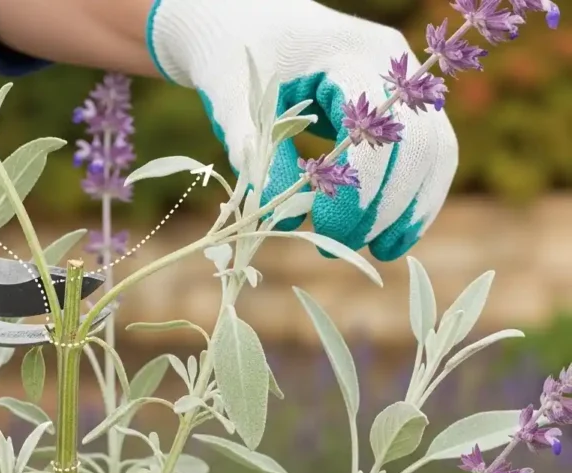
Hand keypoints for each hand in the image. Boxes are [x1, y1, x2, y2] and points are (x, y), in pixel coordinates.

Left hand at [148, 0, 457, 260]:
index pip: (377, 130)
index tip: (329, 231)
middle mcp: (393, 65)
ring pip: (435, 152)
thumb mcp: (234, 103)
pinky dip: (413, 196)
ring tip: (380, 252)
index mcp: (351, 54)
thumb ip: (257, 154)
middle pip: (419, 145)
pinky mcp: (403, 106)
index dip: (361, 189)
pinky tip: (389, 235)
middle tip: (343, 245)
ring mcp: (405, 85)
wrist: (247, 21)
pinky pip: (427, 155)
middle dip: (387, 205)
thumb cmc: (234, 57)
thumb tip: (287, 220)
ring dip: (412, 208)